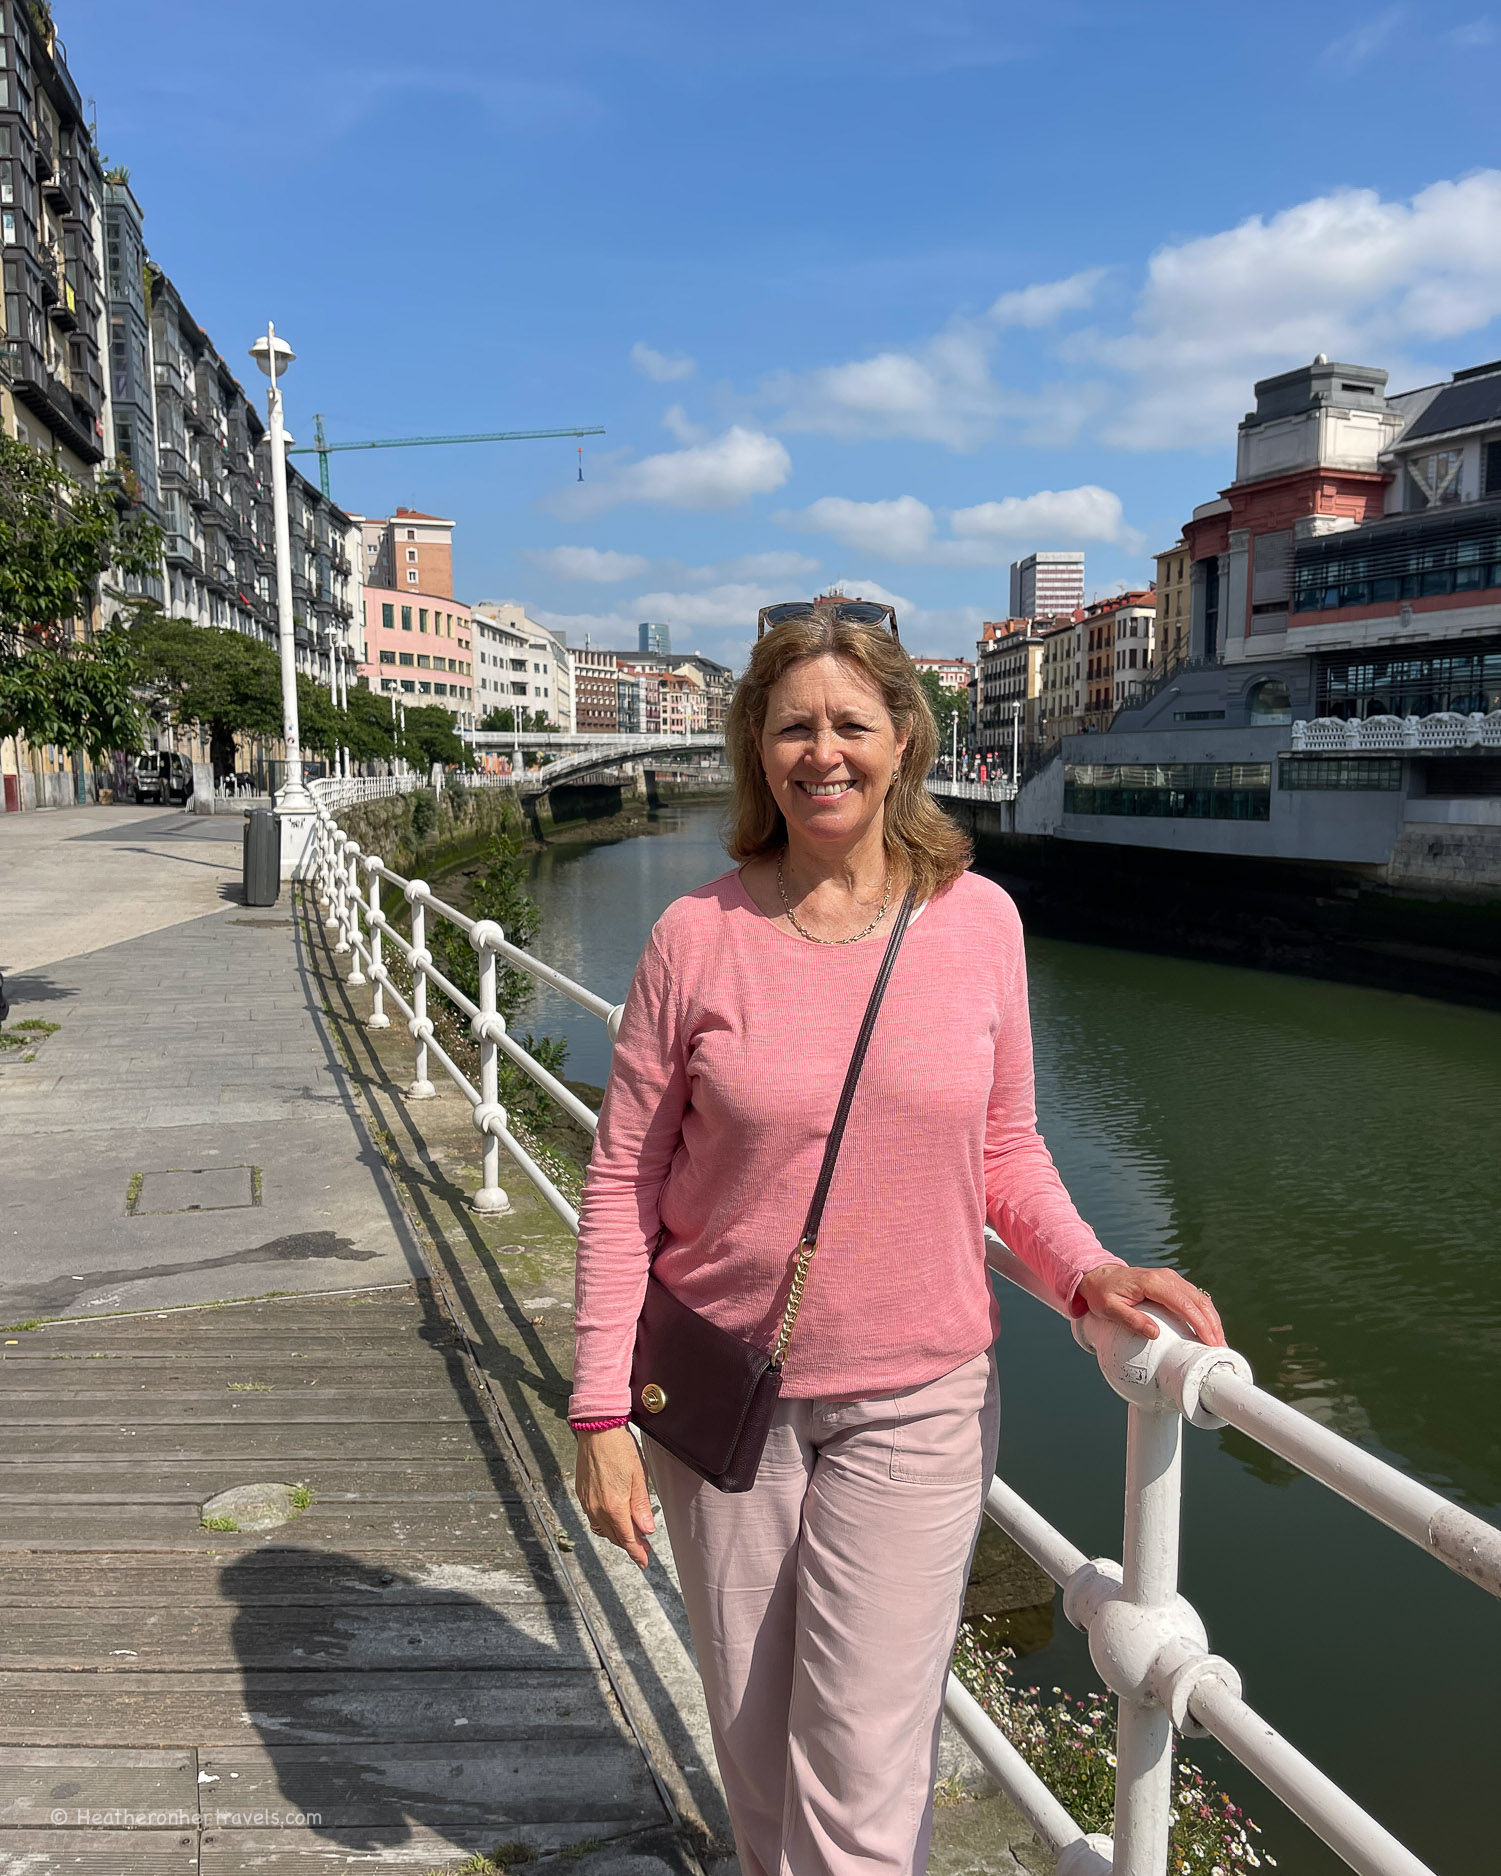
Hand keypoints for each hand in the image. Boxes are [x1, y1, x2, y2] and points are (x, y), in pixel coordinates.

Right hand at [574, 1425, 655, 1567]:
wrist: (597, 1429)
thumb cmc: (620, 1448)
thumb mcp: (639, 1477)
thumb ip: (641, 1506)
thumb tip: (646, 1530)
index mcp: (614, 1506)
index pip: (627, 1538)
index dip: (636, 1552)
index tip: (644, 1561)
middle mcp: (597, 1508)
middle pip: (614, 1536)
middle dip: (629, 1544)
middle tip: (643, 1548)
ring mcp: (587, 1501)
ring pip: (602, 1528)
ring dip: (616, 1534)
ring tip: (630, 1534)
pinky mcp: (582, 1493)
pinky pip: (593, 1517)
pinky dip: (605, 1523)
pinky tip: (613, 1518)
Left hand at [1075, 1264, 1225, 1346]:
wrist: (1099, 1275)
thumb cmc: (1103, 1293)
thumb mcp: (1110, 1308)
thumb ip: (1131, 1320)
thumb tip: (1154, 1334)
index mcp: (1153, 1283)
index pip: (1185, 1304)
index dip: (1201, 1324)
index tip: (1210, 1342)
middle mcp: (1166, 1277)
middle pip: (1198, 1301)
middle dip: (1213, 1325)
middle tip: (1220, 1349)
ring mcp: (1171, 1278)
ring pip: (1200, 1298)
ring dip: (1212, 1320)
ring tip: (1219, 1342)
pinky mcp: (1172, 1282)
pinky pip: (1193, 1297)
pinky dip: (1204, 1313)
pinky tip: (1208, 1329)